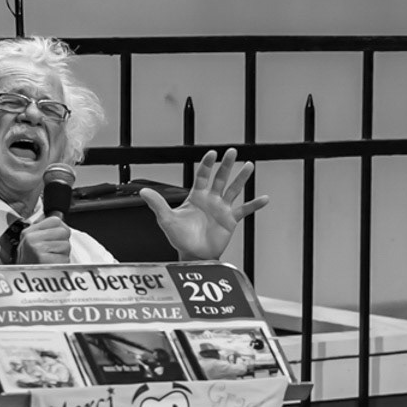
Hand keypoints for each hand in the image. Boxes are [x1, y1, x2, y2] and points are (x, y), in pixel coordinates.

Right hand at [17, 215, 71, 263]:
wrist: (21, 279)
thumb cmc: (29, 262)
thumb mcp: (31, 241)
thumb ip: (45, 230)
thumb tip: (60, 219)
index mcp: (29, 232)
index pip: (56, 220)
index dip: (61, 229)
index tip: (56, 237)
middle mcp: (32, 239)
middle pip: (64, 232)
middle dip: (63, 242)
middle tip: (53, 251)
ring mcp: (37, 249)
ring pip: (66, 245)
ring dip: (63, 254)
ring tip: (51, 259)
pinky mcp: (44, 260)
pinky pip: (65, 258)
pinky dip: (62, 264)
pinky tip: (52, 265)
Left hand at [139, 148, 267, 260]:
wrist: (193, 255)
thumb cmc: (179, 238)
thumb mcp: (166, 219)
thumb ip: (157, 204)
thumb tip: (142, 191)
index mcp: (196, 197)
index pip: (202, 176)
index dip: (207, 165)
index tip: (212, 153)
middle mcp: (210, 200)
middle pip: (220, 178)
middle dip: (226, 165)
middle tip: (233, 151)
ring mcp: (222, 209)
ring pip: (234, 189)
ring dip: (242, 178)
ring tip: (249, 165)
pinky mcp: (231, 220)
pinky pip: (245, 210)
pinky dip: (255, 205)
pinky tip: (264, 198)